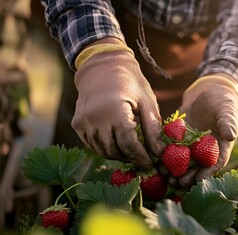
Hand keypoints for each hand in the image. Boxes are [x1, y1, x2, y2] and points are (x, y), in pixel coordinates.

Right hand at [71, 40, 163, 169]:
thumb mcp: (147, 101)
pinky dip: (107, 149)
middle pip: (115, 150)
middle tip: (145, 161)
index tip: (152, 164)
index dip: (141, 157)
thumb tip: (159, 152)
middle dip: (132, 159)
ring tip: (134, 153)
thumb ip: (153, 127)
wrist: (102, 66)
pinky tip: (119, 145)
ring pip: (103, 150)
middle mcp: (95, 117)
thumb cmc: (130, 82)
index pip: (129, 144)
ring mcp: (83, 122)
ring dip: (120, 155)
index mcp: (115, 109)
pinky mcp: (77, 124)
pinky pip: (93, 145)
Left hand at [174, 74, 237, 186]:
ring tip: (163, 173)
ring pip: (181, 159)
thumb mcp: (227, 109)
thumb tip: (231, 135)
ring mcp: (191, 142)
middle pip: (196, 166)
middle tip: (175, 182)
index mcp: (220, 146)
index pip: (214, 163)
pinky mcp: (179, 134)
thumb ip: (228, 122)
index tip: (197, 180)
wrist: (210, 87)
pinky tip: (155, 158)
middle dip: (186, 176)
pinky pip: (171, 145)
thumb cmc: (224, 98)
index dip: (206, 173)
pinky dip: (164, 153)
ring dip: (173, 168)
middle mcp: (205, 148)